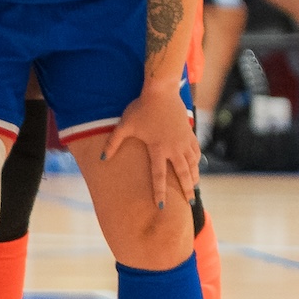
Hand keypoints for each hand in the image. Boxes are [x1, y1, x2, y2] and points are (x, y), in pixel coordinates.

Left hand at [100, 84, 201, 213]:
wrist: (161, 92)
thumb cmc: (140, 108)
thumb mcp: (124, 125)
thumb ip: (113, 143)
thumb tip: (101, 158)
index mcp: (157, 148)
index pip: (159, 176)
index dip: (160, 192)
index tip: (162, 206)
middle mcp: (174, 148)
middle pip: (183, 173)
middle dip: (187, 189)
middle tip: (190, 202)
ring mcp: (184, 141)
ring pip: (193, 163)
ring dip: (194, 176)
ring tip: (195, 186)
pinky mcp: (189, 133)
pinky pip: (196, 151)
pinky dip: (197, 161)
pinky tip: (197, 165)